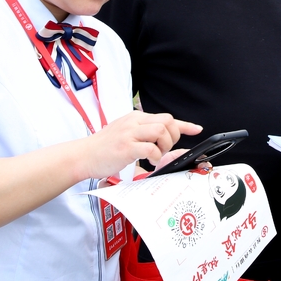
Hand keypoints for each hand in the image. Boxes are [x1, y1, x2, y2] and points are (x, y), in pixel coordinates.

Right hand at [80, 111, 201, 179]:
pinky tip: (148, 162)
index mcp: (136, 117)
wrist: (83, 155)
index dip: (184, 125)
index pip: (166, 117)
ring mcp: (129, 133)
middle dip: (173, 137)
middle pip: (167, 121)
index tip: (197, 129)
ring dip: (165, 146)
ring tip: (156, 155)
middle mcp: (134, 122)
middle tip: (164, 150)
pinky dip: (155, 157)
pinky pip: (150, 148)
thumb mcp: (126, 135)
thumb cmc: (104, 148)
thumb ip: (144, 136)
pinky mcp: (125, 147)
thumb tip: (165, 143)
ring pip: (161, 131)